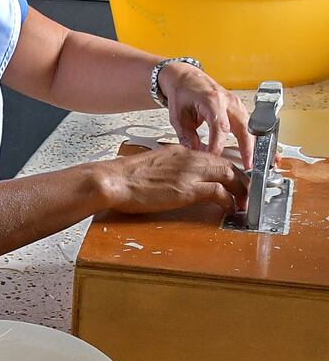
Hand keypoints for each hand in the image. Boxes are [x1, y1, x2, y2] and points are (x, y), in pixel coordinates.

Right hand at [98, 144, 249, 213]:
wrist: (113, 180)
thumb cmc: (124, 177)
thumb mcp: (152, 166)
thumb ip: (169, 169)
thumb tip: (173, 181)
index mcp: (180, 151)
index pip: (213, 158)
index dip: (228, 170)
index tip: (234, 181)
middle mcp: (190, 157)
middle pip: (228, 164)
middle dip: (242, 180)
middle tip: (248, 193)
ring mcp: (190, 172)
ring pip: (230, 175)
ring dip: (241, 190)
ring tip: (244, 203)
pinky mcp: (188, 189)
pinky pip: (219, 192)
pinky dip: (229, 201)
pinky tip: (230, 209)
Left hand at [160, 62, 254, 167]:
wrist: (186, 79)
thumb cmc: (183, 94)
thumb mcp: (178, 117)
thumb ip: (187, 136)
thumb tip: (196, 153)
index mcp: (213, 101)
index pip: (220, 127)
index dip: (218, 145)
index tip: (214, 158)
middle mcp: (229, 101)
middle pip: (243, 127)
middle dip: (247, 148)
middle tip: (248, 165)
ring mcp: (237, 104)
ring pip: (250, 127)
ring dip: (254, 145)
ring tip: (255, 162)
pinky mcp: (239, 109)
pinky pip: (249, 125)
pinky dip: (253, 139)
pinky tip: (257, 152)